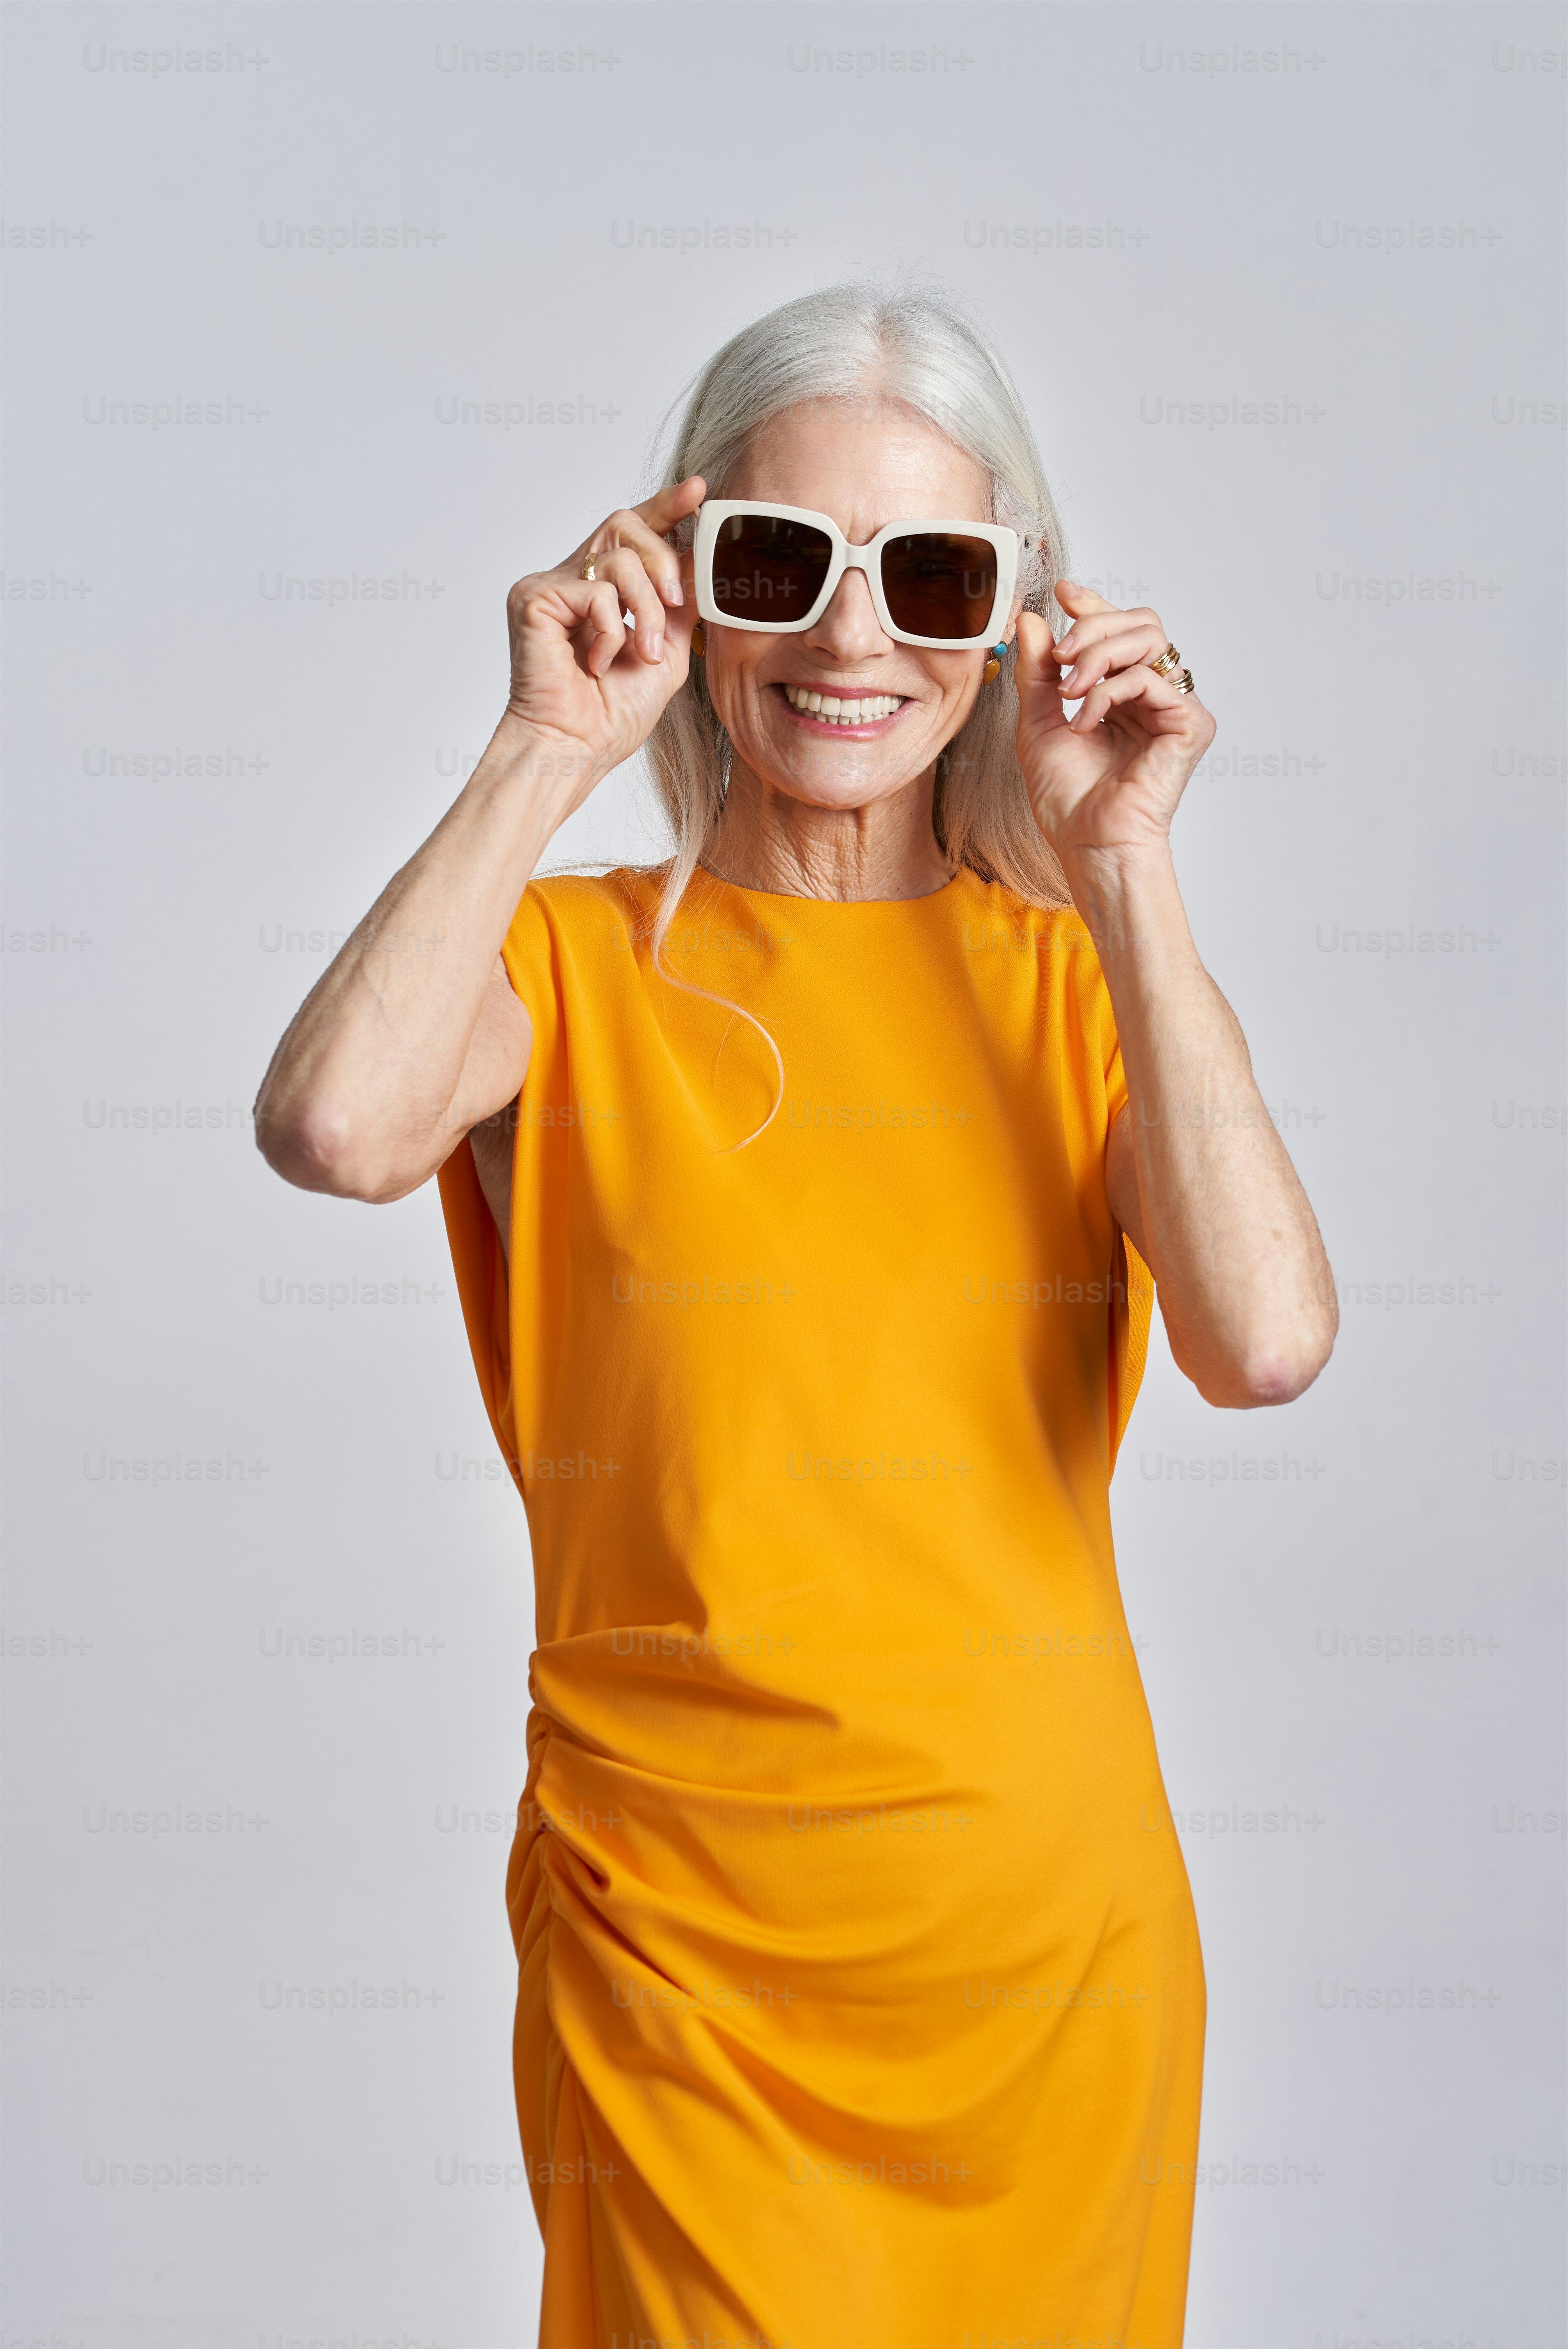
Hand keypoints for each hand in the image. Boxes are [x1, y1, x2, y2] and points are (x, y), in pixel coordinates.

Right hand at [499, 476, 703, 814]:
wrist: (575, 749)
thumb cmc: (611, 716)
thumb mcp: (666, 653)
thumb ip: (679, 606)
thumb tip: (699, 558)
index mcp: (600, 590)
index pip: (632, 533)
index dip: (666, 509)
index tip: (699, 492)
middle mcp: (570, 579)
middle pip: (624, 526)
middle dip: (662, 560)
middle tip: (676, 601)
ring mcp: (549, 586)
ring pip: (617, 557)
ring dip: (645, 609)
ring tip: (640, 653)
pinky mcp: (533, 598)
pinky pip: (594, 589)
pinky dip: (610, 629)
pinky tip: (596, 661)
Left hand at [1014, 582, 1215, 862]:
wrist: (1089, 844)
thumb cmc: (1067, 799)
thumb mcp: (1037, 722)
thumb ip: (1037, 671)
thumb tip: (1029, 618)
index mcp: (1123, 694)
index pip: (1120, 631)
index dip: (1094, 605)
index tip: (1061, 594)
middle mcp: (1154, 696)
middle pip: (1140, 624)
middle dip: (1094, 628)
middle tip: (1061, 655)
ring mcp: (1176, 709)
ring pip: (1150, 640)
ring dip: (1099, 656)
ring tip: (1069, 692)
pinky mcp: (1191, 725)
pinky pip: (1152, 679)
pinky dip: (1110, 692)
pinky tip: (1085, 721)